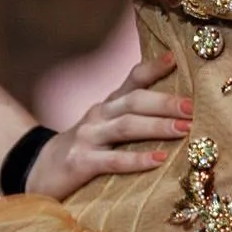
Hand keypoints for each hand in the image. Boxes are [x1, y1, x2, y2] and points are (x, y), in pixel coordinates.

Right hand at [24, 53, 191, 199]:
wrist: (38, 172)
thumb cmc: (84, 149)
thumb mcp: (105, 128)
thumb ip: (132, 119)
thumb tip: (178, 115)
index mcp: (108, 105)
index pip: (132, 79)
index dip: (153, 67)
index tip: (175, 58)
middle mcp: (98, 115)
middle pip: (135, 101)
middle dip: (166, 102)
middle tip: (192, 106)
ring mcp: (88, 137)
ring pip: (127, 126)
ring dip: (158, 126)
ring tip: (185, 129)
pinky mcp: (80, 163)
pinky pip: (114, 160)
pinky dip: (138, 159)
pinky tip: (159, 159)